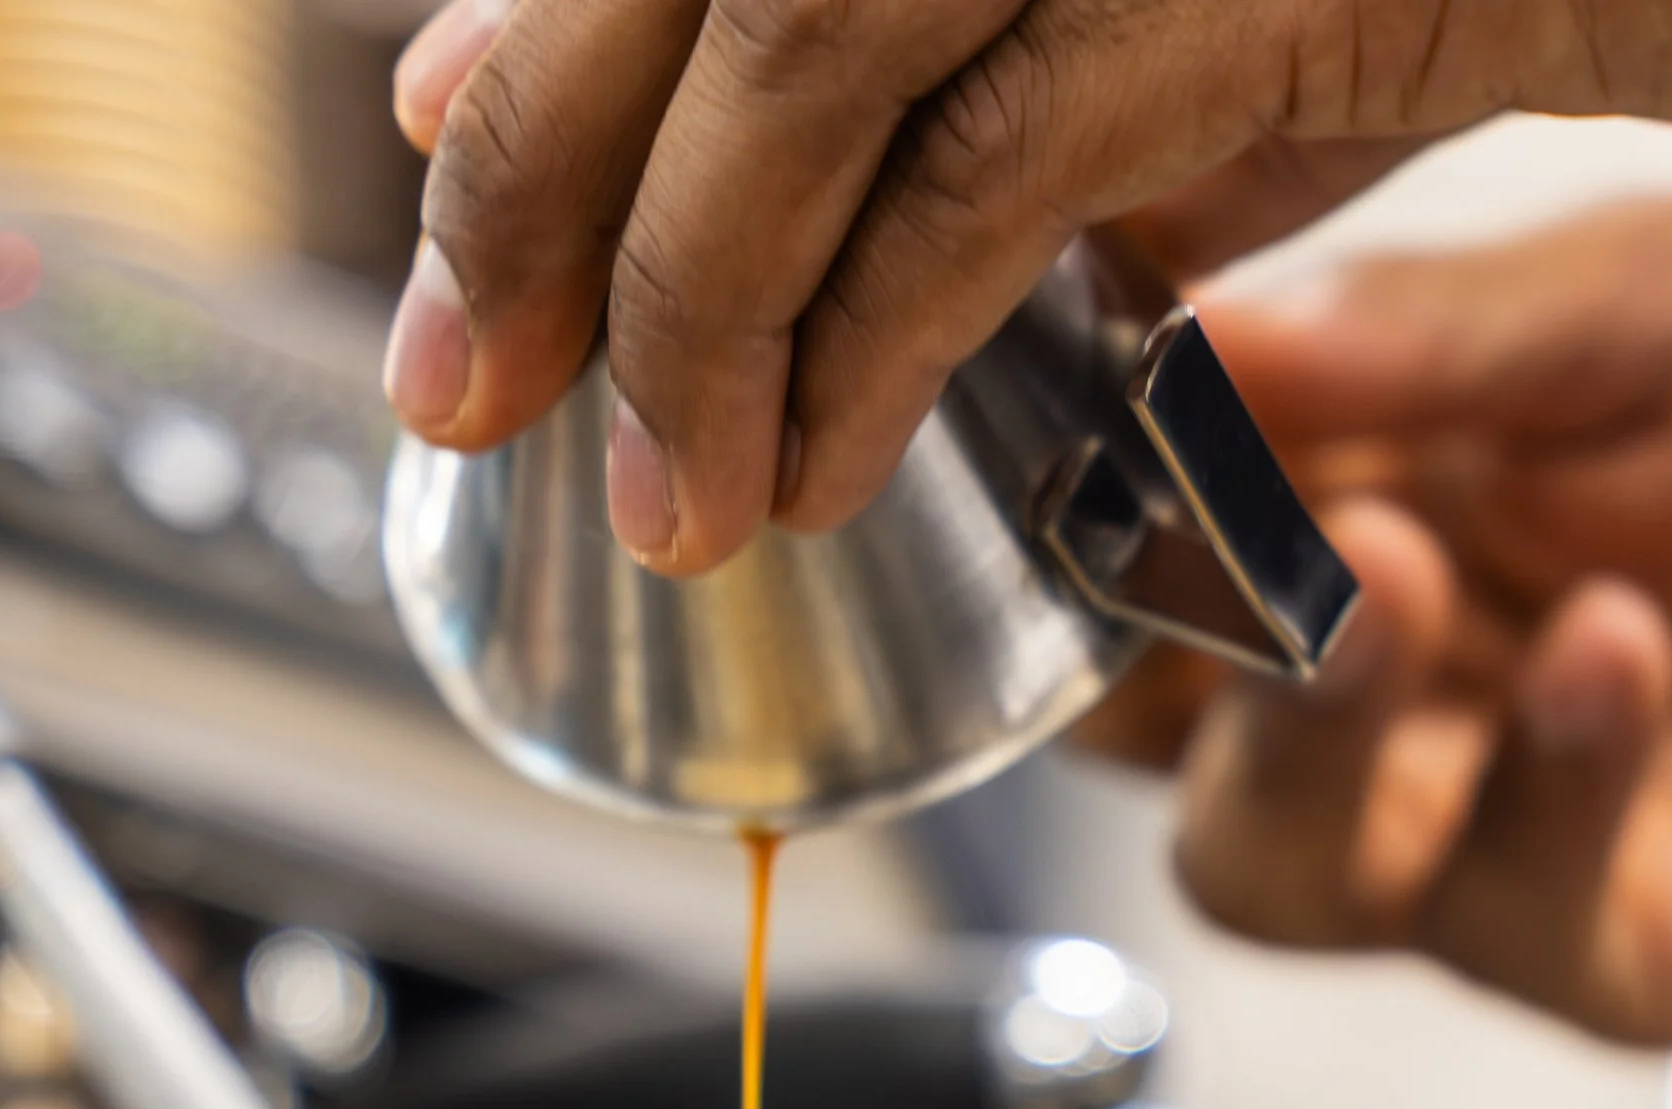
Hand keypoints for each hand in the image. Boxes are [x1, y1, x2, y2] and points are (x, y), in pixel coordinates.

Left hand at [380, 0, 1671, 576]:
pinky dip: (878, 325)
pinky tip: (812, 463)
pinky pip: (999, 147)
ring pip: (808, 31)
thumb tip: (817, 246)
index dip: (542, 38)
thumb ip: (1014, 83)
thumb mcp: (1235, 2)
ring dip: (695, 289)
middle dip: (541, 170)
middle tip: (463, 390)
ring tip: (661, 496)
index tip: (435, 185)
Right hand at [1135, 202, 1671, 1044]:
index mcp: (1349, 525)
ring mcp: (1470, 844)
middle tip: (1225, 527)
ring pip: (1269, 869)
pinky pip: (1506, 915)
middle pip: (1147, 742)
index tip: (1118, 423)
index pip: (1132, 554)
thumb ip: (1434, 333)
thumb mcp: (1658, 306)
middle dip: (1160, 642)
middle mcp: (1380, 704)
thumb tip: (1204, 336)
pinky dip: (1544, 779)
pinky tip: (1611, 647)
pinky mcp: (1605, 959)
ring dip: (1298, 735)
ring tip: (1378, 587)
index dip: (1093, 511)